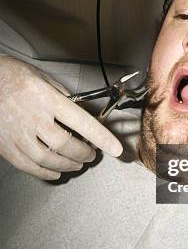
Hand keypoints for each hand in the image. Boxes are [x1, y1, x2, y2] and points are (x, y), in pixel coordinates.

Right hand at [0, 55, 122, 179]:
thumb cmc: (14, 76)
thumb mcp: (44, 79)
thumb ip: (64, 98)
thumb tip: (83, 116)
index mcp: (46, 98)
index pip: (81, 121)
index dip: (100, 137)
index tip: (115, 149)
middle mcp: (33, 117)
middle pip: (65, 145)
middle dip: (84, 154)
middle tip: (91, 155)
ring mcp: (17, 133)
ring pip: (48, 159)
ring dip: (68, 165)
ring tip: (77, 164)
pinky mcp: (5, 146)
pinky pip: (28, 166)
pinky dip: (45, 172)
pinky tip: (55, 171)